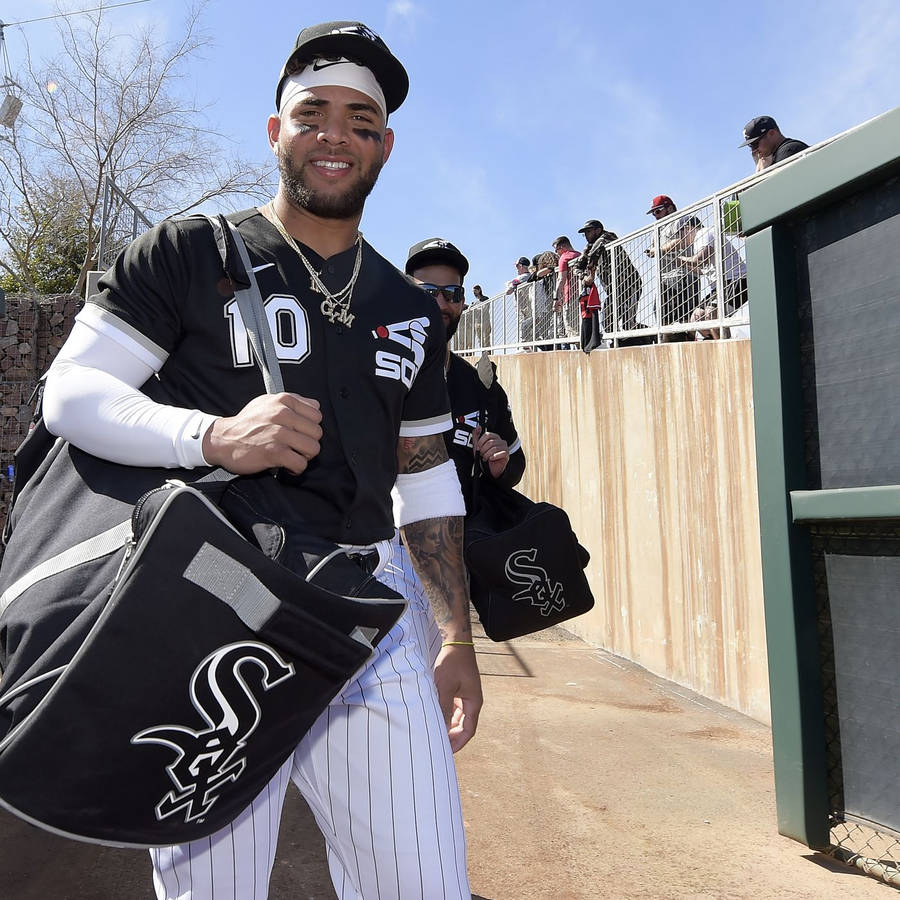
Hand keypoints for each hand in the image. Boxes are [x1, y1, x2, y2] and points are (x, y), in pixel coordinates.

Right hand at [202, 393, 321, 474]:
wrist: (222, 439)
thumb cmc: (247, 423)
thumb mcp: (267, 402)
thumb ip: (291, 402)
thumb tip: (315, 406)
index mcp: (284, 400)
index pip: (317, 414)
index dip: (310, 426)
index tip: (299, 433)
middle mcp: (282, 414)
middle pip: (317, 433)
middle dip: (309, 443)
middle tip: (296, 447)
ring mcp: (278, 433)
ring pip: (313, 448)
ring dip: (304, 456)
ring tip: (293, 456)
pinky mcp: (274, 452)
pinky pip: (300, 463)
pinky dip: (296, 469)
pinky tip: (287, 466)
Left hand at [433, 643, 481, 751]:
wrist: (456, 641)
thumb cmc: (452, 662)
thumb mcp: (445, 686)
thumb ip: (443, 707)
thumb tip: (440, 728)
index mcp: (473, 702)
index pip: (468, 731)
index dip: (457, 743)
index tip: (446, 752)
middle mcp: (472, 701)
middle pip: (464, 726)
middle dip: (452, 737)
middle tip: (438, 746)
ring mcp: (466, 695)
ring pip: (458, 718)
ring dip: (448, 726)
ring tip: (434, 733)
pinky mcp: (459, 689)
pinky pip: (454, 708)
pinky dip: (446, 715)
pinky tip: (435, 717)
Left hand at [472, 425, 508, 477]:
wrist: (489, 469)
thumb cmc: (484, 456)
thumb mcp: (478, 446)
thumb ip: (476, 436)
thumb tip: (478, 426)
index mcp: (494, 437)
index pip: (487, 435)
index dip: (481, 441)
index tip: (478, 448)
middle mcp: (501, 441)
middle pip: (490, 442)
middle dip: (483, 450)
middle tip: (481, 455)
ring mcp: (505, 447)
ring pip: (494, 448)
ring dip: (487, 454)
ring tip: (485, 458)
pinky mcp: (507, 454)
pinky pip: (501, 453)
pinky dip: (493, 457)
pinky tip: (491, 459)